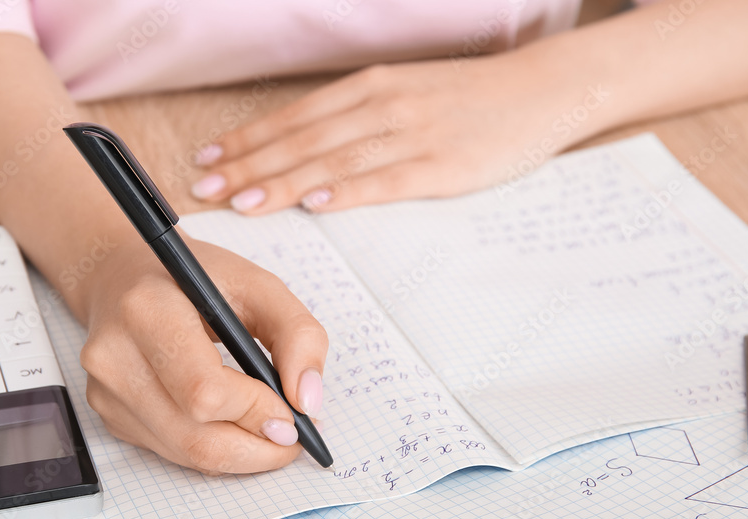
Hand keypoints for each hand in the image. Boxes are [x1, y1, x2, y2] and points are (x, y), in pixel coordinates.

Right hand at [78, 233, 327, 473]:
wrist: (126, 276)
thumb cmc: (196, 279)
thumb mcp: (259, 286)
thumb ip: (298, 335)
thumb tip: (307, 401)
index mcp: (147, 310)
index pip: (204, 391)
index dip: (255, 412)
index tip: (292, 415)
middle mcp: (114, 355)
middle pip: (194, 436)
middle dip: (255, 448)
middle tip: (291, 440)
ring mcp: (105, 391)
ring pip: (185, 453)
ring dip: (239, 454)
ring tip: (267, 430)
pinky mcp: (108, 414)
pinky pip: (171, 452)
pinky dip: (211, 447)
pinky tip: (229, 422)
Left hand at [190, 56, 590, 213]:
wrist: (541, 90)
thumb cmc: (468, 98)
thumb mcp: (405, 93)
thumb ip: (356, 118)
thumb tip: (304, 152)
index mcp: (370, 87)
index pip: (294, 117)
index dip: (247, 141)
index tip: (208, 161)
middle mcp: (382, 105)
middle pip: (303, 139)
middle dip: (248, 166)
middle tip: (206, 190)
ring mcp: (412, 134)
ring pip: (334, 159)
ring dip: (284, 182)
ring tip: (243, 202)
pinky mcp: (443, 165)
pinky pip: (387, 180)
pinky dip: (348, 191)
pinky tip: (317, 203)